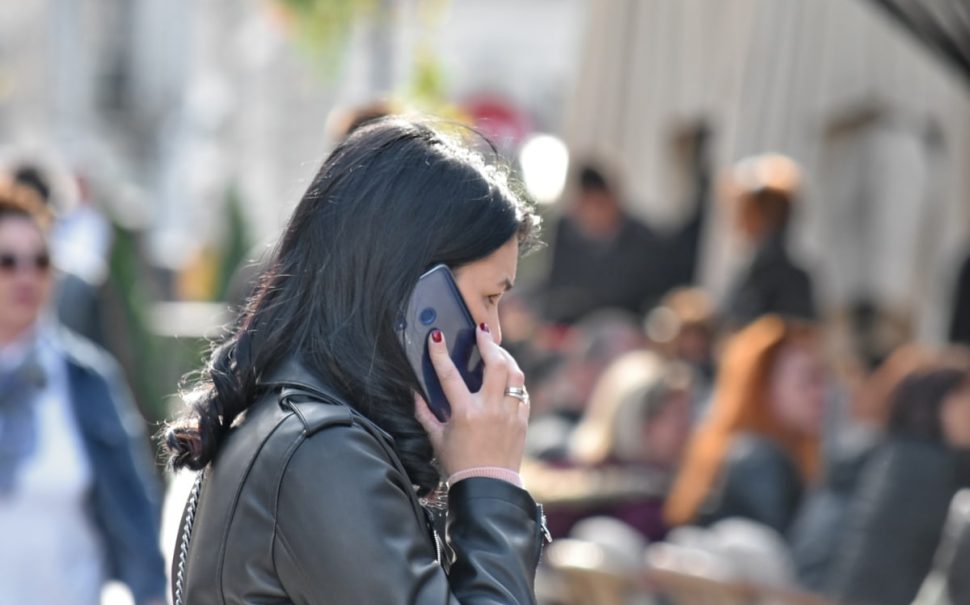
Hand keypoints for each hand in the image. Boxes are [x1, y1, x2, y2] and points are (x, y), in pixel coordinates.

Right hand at [414, 323, 528, 476]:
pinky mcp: (522, 421)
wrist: (488, 488)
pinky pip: (522, 392)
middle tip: (482, 331)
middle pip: (496, 363)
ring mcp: (509, 414)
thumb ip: (425, 413)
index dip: (439, 352)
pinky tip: (506, 378)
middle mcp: (490, 409)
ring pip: (515, 374)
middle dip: (489, 342)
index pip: (449, 375)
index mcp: (465, 413)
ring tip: (496, 351)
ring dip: (506, 357)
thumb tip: (414, 393)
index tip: (435, 336)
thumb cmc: (459, 464)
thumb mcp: (437, 439)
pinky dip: (514, 381)